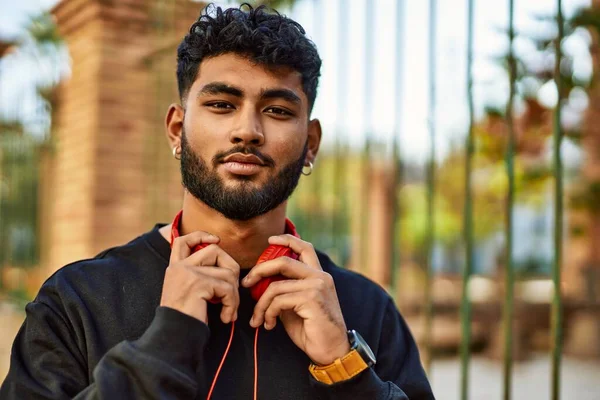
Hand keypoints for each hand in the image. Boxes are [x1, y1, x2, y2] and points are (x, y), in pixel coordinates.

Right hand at [160, 231, 240, 323]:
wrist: (174, 337)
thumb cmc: (185, 320)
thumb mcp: (188, 292)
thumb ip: (200, 276)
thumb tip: (229, 270)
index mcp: (175, 268)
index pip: (183, 240)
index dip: (201, 235)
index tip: (216, 240)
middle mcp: (180, 267)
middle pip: (215, 251)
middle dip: (231, 270)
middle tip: (232, 291)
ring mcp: (188, 273)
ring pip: (227, 272)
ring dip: (234, 294)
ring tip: (229, 311)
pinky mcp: (199, 284)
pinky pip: (228, 288)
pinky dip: (232, 304)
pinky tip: (226, 317)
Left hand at [242, 235, 349, 364]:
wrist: (332, 351)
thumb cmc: (313, 330)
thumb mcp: (295, 306)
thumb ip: (284, 291)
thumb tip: (261, 284)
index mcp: (319, 275)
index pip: (304, 247)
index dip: (286, 240)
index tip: (270, 241)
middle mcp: (320, 277)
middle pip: (284, 260)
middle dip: (260, 269)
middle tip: (246, 283)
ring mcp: (317, 286)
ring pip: (275, 286)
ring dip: (261, 304)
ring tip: (258, 319)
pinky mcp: (312, 299)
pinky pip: (278, 300)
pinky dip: (268, 313)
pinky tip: (269, 324)